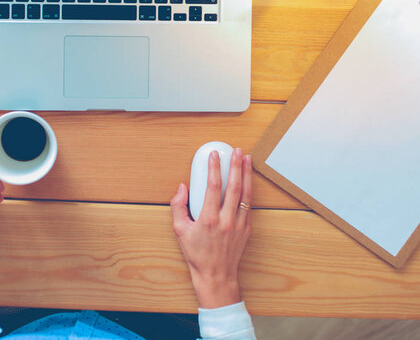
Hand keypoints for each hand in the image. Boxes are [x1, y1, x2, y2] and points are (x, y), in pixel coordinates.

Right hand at [171, 148, 251, 308]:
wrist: (216, 276)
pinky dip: (249, 189)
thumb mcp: (179, 231)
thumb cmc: (197, 254)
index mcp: (209, 219)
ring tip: (247, 159)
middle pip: (234, 186)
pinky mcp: (247, 228)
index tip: (214, 155)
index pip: (213, 186)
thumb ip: (177, 207)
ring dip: (247, 174)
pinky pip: (249, 204)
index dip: (214, 168)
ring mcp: (239, 224)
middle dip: (236, 166)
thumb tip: (182, 187)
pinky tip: (248, 179)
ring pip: (245, 194)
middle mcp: (226, 220)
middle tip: (236, 151)